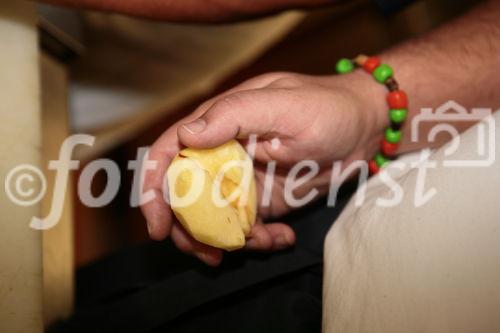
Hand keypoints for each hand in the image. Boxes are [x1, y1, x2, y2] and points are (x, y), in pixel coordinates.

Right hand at [141, 71, 386, 265]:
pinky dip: (259, 240)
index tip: (158, 227)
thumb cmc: (327, 107)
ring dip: (226, 241)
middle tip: (210, 254)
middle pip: (184, 195)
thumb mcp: (284, 106)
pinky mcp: (263, 200)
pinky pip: (247, 227)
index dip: (153, 189)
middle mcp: (223, 153)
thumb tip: (186, 134)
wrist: (365, 129)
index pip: (169, 153)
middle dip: (189, 230)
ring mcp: (242, 179)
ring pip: (213, 218)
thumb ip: (235, 115)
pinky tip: (282, 237)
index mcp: (219, 124)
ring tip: (259, 244)